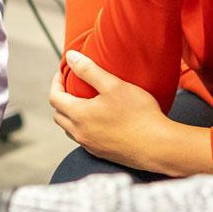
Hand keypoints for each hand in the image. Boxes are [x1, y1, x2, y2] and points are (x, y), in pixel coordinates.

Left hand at [50, 51, 211, 176]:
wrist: (158, 146)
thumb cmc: (138, 114)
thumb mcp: (113, 85)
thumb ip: (89, 70)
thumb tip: (71, 57)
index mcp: (79, 115)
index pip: (54, 97)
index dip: (55, 82)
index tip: (63, 73)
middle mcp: (80, 133)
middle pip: (58, 115)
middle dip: (61, 98)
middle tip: (72, 86)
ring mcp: (90, 146)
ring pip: (69, 129)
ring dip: (71, 115)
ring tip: (84, 102)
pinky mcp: (102, 154)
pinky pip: (83, 139)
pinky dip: (83, 127)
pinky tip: (99, 120)